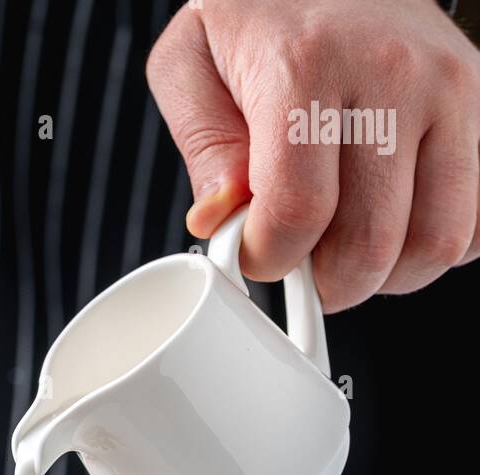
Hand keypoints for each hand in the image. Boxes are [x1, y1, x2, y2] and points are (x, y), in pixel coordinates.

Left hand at [146, 0, 479, 309]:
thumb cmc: (259, 13)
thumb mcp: (191, 64)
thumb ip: (201, 150)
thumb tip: (223, 220)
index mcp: (309, 65)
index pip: (297, 213)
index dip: (268, 258)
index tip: (256, 249)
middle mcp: (393, 74)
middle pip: (370, 245)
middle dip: (326, 280)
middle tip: (304, 257)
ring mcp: (451, 91)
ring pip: (436, 244)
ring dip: (386, 273)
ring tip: (349, 243)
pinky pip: (477, 223)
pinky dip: (434, 243)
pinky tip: (395, 221)